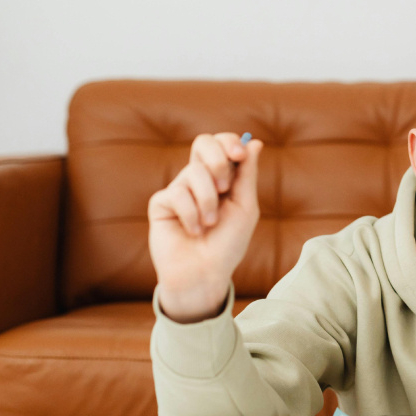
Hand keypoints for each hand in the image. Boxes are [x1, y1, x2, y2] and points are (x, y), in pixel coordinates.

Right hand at [148, 133, 262, 322]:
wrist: (205, 273)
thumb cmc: (228, 244)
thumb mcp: (245, 207)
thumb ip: (247, 175)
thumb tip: (254, 142)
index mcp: (222, 177)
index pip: (222, 143)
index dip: (229, 142)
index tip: (239, 155)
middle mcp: (199, 179)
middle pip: (202, 142)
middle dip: (218, 162)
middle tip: (225, 187)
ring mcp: (179, 189)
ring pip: (193, 172)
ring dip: (208, 201)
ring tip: (210, 224)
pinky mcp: (161, 203)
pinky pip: (177, 194)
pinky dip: (191, 215)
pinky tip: (193, 231)